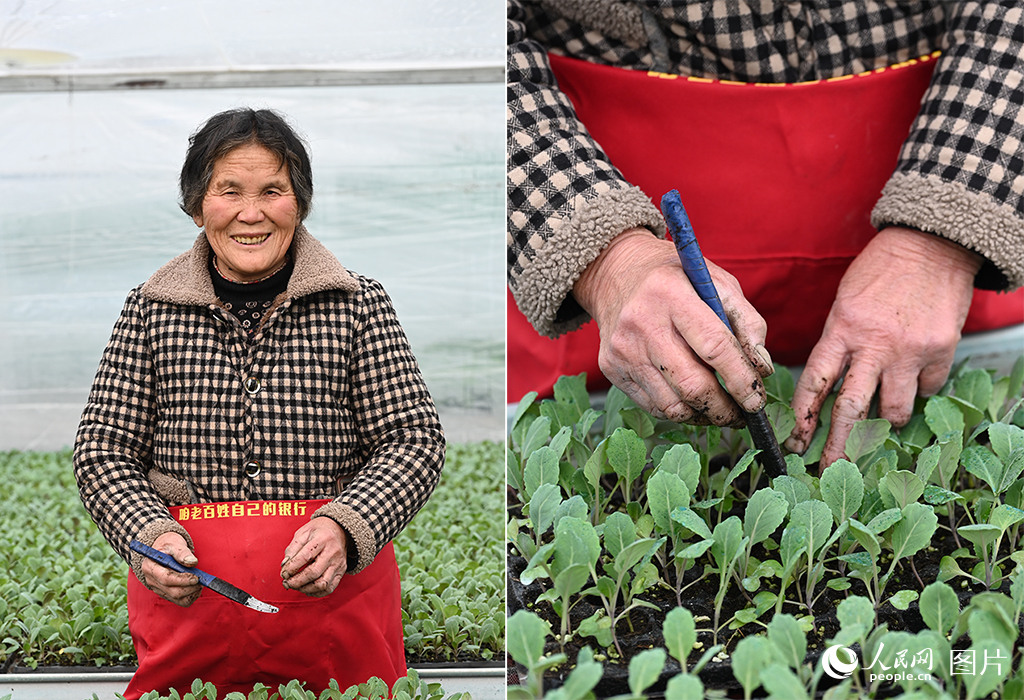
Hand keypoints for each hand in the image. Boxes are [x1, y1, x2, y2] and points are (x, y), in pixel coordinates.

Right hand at [142, 532, 200, 606]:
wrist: (164, 549)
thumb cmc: (168, 545)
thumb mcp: (174, 543)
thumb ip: (182, 552)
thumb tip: (192, 562)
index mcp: (150, 567)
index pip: (166, 579)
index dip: (182, 580)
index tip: (196, 578)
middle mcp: (151, 580)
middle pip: (172, 591)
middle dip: (189, 587)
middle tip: (201, 580)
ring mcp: (157, 588)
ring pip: (176, 598)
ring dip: (191, 593)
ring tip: (200, 583)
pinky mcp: (165, 593)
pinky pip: (179, 601)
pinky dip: (190, 597)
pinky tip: (195, 587)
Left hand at [281, 517, 350, 596]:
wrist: (340, 530)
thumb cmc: (320, 530)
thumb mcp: (304, 532)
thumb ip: (293, 548)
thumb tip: (285, 565)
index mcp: (322, 539)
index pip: (306, 556)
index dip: (292, 568)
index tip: (284, 573)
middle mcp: (332, 552)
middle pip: (314, 573)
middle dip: (297, 581)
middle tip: (287, 582)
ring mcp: (338, 563)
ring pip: (322, 584)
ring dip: (305, 588)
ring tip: (296, 586)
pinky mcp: (341, 572)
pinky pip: (330, 588)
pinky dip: (316, 593)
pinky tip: (307, 589)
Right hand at [574, 228, 773, 425]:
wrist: (616, 273)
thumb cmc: (675, 278)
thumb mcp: (716, 282)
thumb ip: (746, 321)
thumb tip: (761, 368)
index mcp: (671, 294)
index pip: (715, 347)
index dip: (741, 380)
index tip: (757, 400)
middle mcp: (642, 323)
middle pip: (692, 385)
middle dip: (725, 408)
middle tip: (743, 413)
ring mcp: (624, 349)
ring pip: (673, 404)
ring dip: (704, 416)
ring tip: (721, 410)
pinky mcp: (612, 368)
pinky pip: (653, 406)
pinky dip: (680, 411)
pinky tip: (693, 403)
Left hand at [787, 227, 981, 470]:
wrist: (932, 245)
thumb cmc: (880, 273)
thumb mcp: (844, 302)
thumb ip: (837, 342)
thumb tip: (830, 387)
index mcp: (841, 329)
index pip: (815, 382)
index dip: (803, 416)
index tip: (796, 440)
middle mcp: (873, 344)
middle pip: (850, 408)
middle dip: (837, 444)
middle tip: (827, 469)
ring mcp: (910, 351)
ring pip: (894, 410)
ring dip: (886, 421)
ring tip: (882, 419)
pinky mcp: (941, 352)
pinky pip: (927, 391)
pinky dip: (918, 392)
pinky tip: (913, 378)